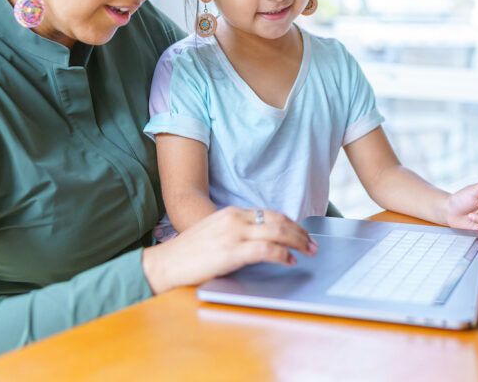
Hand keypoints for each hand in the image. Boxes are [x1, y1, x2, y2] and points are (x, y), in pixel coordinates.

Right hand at [141, 207, 318, 293]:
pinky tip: (290, 261)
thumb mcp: (214, 233)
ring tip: (308, 251)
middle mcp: (234, 218)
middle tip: (312, 243)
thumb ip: (235, 232)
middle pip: (278, 220)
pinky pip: (266, 249)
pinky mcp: (232, 252)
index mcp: (230, 213)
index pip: (269, 213)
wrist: (165, 264)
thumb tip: (261, 241)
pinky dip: (282, 254)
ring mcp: (233, 234)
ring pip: (277, 231)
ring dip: (297, 241)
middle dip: (299, 231)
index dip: (290, 223)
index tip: (301, 233)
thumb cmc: (188, 254)